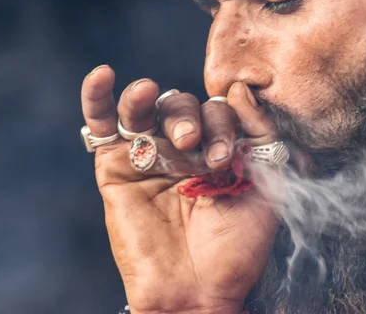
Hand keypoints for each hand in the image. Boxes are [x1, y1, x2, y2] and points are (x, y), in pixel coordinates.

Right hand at [81, 65, 278, 313]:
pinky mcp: (115, 168)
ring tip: (153, 104)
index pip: (220, 110)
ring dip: (149, 99)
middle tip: (201, 154)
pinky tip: (103, 76)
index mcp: (218, 148)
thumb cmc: (238, 243)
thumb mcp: (267, 182)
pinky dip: (97, 97)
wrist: (200, 289)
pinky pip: (102, 124)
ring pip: (144, 107)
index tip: (228, 157)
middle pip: (182, 106)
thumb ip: (260, 132)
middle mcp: (183, 148)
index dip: (226, 123)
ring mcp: (147, 155)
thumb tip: (238, 88)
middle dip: (191, 120)